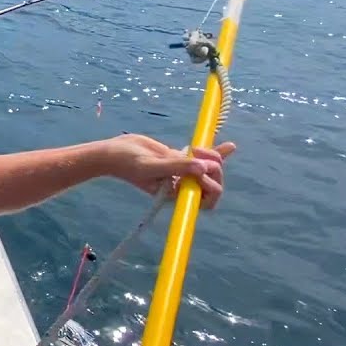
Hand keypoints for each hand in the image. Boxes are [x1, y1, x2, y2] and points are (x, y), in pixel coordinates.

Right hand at [102, 133, 235, 208]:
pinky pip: (203, 158)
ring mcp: (183, 171)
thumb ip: (177, 167)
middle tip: (196, 154)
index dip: (211, 186)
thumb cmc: (128, 163)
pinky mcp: (181, 158)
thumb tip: (203, 168)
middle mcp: (183, 185)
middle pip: (213, 182)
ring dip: (212, 156)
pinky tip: (230, 146)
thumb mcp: (151, 166)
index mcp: (177, 194)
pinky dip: (217, 152)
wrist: (115, 151)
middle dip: (213, 168)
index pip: (206, 199)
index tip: (198, 171)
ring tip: (196, 147)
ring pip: (211, 168)